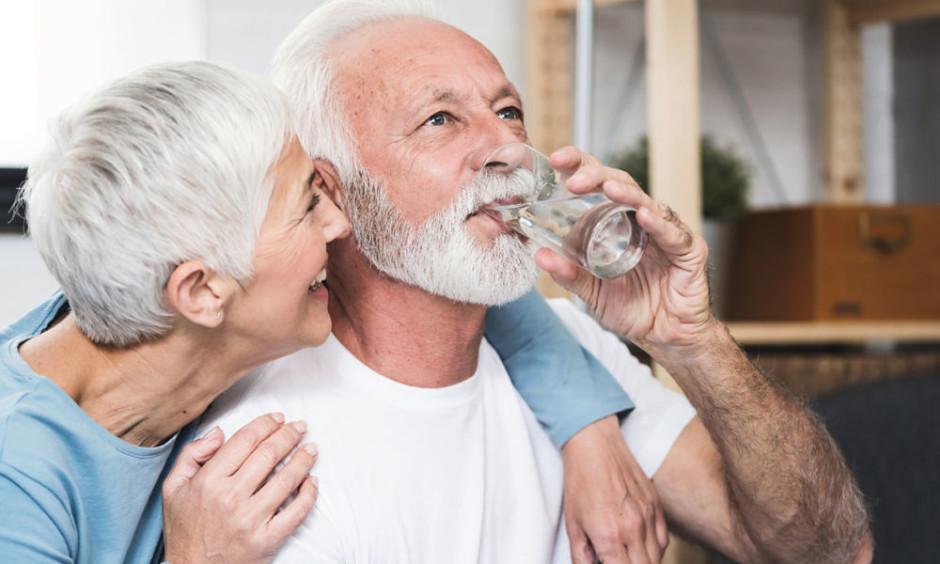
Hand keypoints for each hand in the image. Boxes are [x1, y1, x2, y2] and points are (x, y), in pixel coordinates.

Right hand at [162, 413, 318, 563]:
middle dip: (289, 435)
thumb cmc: (184, 531)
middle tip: (299, 426)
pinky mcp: (267, 540)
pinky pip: (296, 512)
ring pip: (286, 480)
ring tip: (311, 448)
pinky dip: (309, 494)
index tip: (278, 418)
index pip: (245, 441)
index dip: (266, 424)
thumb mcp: (173, 489)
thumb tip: (218, 432)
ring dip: (304, 459)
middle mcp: (231, 498)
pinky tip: (312, 481)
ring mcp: (251, 519)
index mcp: (208, 481)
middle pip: (269, 454)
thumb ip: (192, 455)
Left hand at [537, 147, 717, 354]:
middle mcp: (642, 221)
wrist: (667, 338)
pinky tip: (644, 215)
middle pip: (621, 184)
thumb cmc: (635, 309)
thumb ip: (569, 274)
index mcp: (618, 223)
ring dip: (627, 193)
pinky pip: (674, 234)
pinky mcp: (690, 251)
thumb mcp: (593, 292)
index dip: (581, 166)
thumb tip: (539, 255)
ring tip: (608, 187)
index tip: (557, 159)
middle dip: (597, 175)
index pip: (599, 184)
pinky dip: (659, 224)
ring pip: (648, 203)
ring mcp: (667, 233)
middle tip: (574, 179)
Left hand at [562, 415, 667, 563]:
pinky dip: (656, 550)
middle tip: (617, 561)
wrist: (594, 445)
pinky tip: (643, 550)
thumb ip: (581, 555)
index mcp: (610, 537)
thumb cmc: (580, 481)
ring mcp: (648, 516)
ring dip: (644, 563)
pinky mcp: (656, 504)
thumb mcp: (572, 523)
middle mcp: (634, 529)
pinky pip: (664, 539)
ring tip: (628, 559)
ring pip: (657, 558)